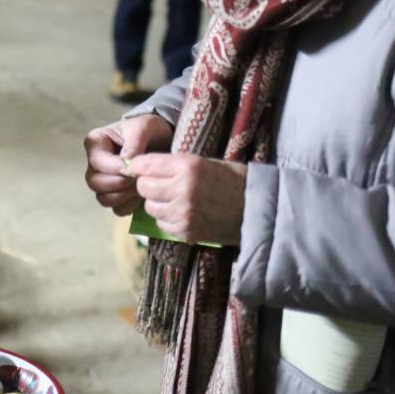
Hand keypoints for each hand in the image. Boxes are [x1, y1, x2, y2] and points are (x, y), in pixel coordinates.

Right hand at [84, 113, 172, 216]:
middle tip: (139, 178)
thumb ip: (134, 143)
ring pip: (104, 199)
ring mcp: (103, 181)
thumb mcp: (144, 127)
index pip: (98, 163)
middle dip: (120, 184)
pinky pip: (117, 209)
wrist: (162, 139)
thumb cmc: (150, 129)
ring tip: (140, 185)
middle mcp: (94, 164)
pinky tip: (141, 195)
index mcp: (95, 144)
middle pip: (95, 183)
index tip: (136, 168)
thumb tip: (125, 163)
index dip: (116, 169)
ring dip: (124, 196)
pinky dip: (129, 205)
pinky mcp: (115, 195)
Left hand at [132, 153, 246, 244]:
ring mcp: (183, 213)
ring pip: (150, 207)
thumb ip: (173, 165)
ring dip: (157, 202)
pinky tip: (182, 212)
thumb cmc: (231, 179)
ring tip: (174, 199)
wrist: (257, 207)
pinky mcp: (185, 231)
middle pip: (144, 187)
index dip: (138, 166)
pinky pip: (161, 223)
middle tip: (160, 184)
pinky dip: (167, 218)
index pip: (145, 165)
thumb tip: (141, 167)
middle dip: (148, 185)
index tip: (138, 168)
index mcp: (187, 166)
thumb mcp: (203, 162)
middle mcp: (182, 189)